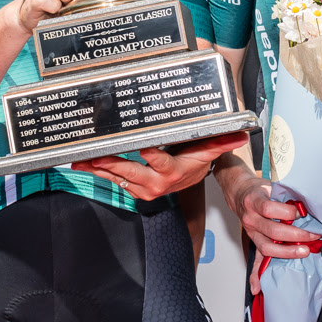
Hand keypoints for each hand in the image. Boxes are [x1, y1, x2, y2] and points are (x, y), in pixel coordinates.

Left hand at [72, 131, 247, 201]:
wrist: (188, 179)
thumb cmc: (194, 161)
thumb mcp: (208, 151)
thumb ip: (221, 141)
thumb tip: (240, 133)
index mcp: (172, 172)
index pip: (162, 163)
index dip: (151, 157)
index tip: (142, 149)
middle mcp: (156, 183)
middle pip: (131, 171)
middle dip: (111, 163)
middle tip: (96, 156)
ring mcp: (142, 188)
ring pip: (118, 176)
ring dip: (98, 169)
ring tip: (81, 161)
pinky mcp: (133, 188)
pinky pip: (114, 180)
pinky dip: (99, 171)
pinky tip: (85, 163)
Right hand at [222, 169, 319, 268]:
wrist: (239, 194)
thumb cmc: (258, 189)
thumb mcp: (270, 185)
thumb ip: (284, 195)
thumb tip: (307, 205)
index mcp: (254, 200)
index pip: (269, 208)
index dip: (287, 212)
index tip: (301, 213)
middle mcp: (250, 217)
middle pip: (273, 231)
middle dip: (296, 235)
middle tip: (313, 234)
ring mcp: (250, 231)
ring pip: (268, 247)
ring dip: (289, 251)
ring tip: (305, 250)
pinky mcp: (253, 240)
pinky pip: (264, 254)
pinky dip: (274, 260)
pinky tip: (282, 266)